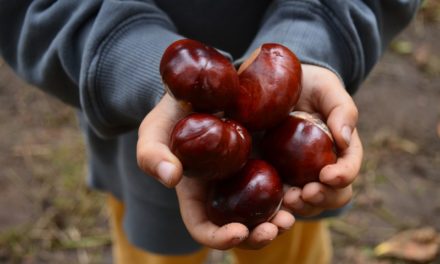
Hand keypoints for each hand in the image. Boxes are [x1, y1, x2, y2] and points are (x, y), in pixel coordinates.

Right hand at [137, 93, 294, 249]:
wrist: (200, 89)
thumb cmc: (171, 115)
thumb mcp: (153, 131)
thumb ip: (153, 155)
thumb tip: (172, 178)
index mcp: (195, 196)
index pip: (204, 229)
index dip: (219, 238)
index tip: (238, 231)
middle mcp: (222, 194)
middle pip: (240, 229)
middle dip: (258, 236)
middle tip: (277, 226)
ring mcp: (244, 181)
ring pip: (263, 212)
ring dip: (278, 220)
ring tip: (292, 213)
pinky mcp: (264, 163)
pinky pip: (279, 185)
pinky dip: (290, 192)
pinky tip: (303, 186)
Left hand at [282, 65, 362, 216]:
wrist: (280, 86)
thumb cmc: (310, 85)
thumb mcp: (327, 89)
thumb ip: (342, 110)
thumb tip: (345, 138)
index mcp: (341, 148)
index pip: (349, 168)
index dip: (342, 176)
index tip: (327, 175)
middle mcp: (322, 166)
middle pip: (332, 194)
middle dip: (322, 198)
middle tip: (305, 193)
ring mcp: (299, 174)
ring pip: (307, 203)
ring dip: (300, 206)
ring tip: (287, 200)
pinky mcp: (276, 175)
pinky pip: (279, 198)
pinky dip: (277, 205)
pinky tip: (267, 202)